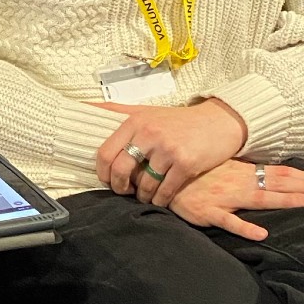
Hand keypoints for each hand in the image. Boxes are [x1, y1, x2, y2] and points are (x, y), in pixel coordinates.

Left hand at [94, 98, 247, 206]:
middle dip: (118, 187)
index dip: (102, 172)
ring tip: (144, 195)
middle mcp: (149, 134)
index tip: (107, 179)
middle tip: (124, 191)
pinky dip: (159, 199)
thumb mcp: (144, 111)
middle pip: (120, 169)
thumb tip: (85, 104)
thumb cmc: (177, 120)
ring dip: (141, 196)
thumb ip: (115, 110)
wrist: (217, 123)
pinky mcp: (186, 164)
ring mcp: (168, 149)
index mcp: (135, 121)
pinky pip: (165, 191)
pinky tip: (160, 198)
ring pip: (144, 184)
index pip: (105, 152)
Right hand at [168, 160, 303, 239]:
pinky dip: (244, 227)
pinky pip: (228, 221)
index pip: (279, 173)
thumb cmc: (189, 173)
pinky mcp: (207, 213)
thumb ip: (241, 171)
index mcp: (240, 171)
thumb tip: (266, 173)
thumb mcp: (217, 166)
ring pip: (259, 199)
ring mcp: (223, 197)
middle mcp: (236, 182)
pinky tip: (261, 233)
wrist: (158, 176)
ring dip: (284, 200)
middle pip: (277, 183)